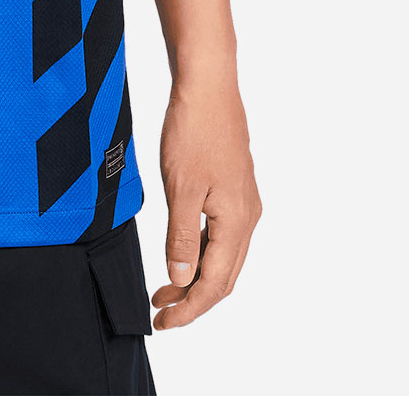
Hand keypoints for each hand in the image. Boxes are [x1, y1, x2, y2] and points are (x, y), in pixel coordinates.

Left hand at [150, 78, 260, 328]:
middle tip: (160, 312)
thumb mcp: (181, 187)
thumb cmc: (194, 130)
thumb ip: (182, 237)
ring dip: (196, 276)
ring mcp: (244, 202)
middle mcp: (248, 217)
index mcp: (237, 221)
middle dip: (193, 299)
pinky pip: (223, 234)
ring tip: (165, 288)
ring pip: (224, 256)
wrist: (208, 84)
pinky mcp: (235, 187)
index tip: (163, 323)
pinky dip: (203, 252)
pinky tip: (183, 251)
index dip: (189, 308)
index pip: (215, 283)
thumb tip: (180, 278)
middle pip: (224, 276)